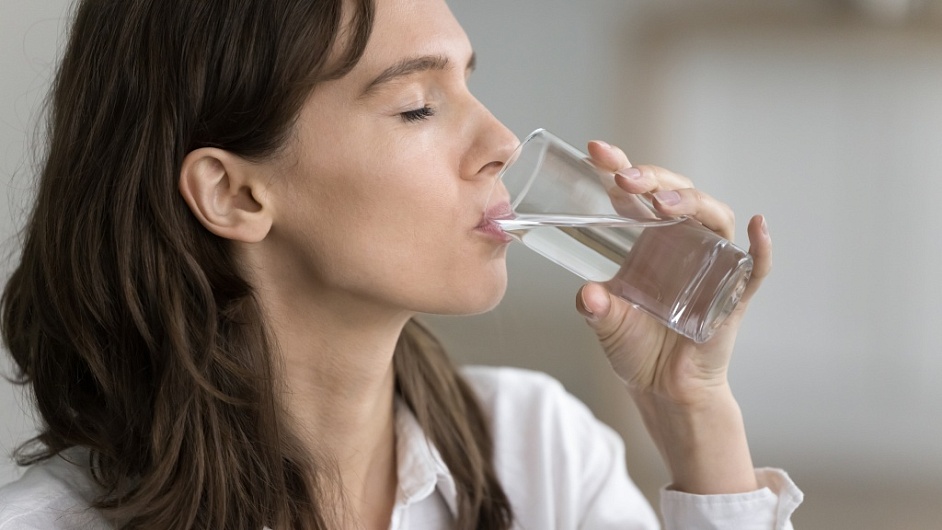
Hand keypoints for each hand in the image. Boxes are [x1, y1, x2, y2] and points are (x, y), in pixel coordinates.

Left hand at [576, 140, 771, 492]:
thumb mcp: (606, 322)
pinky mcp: (734, 293)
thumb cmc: (636, 347)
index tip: (598, 150)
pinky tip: (758, 227)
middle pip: (676, 193)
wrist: (664, 389)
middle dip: (653, 179)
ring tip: (664, 203)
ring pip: (713, 218)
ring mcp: (711, 264)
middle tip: (625, 179)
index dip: (621, 167)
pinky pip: (756, 265)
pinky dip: (761, 246)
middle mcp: (681, 242)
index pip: (636, 193)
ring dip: (692, 202)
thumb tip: (590, 294)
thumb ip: (595, 307)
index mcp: (646, 239)